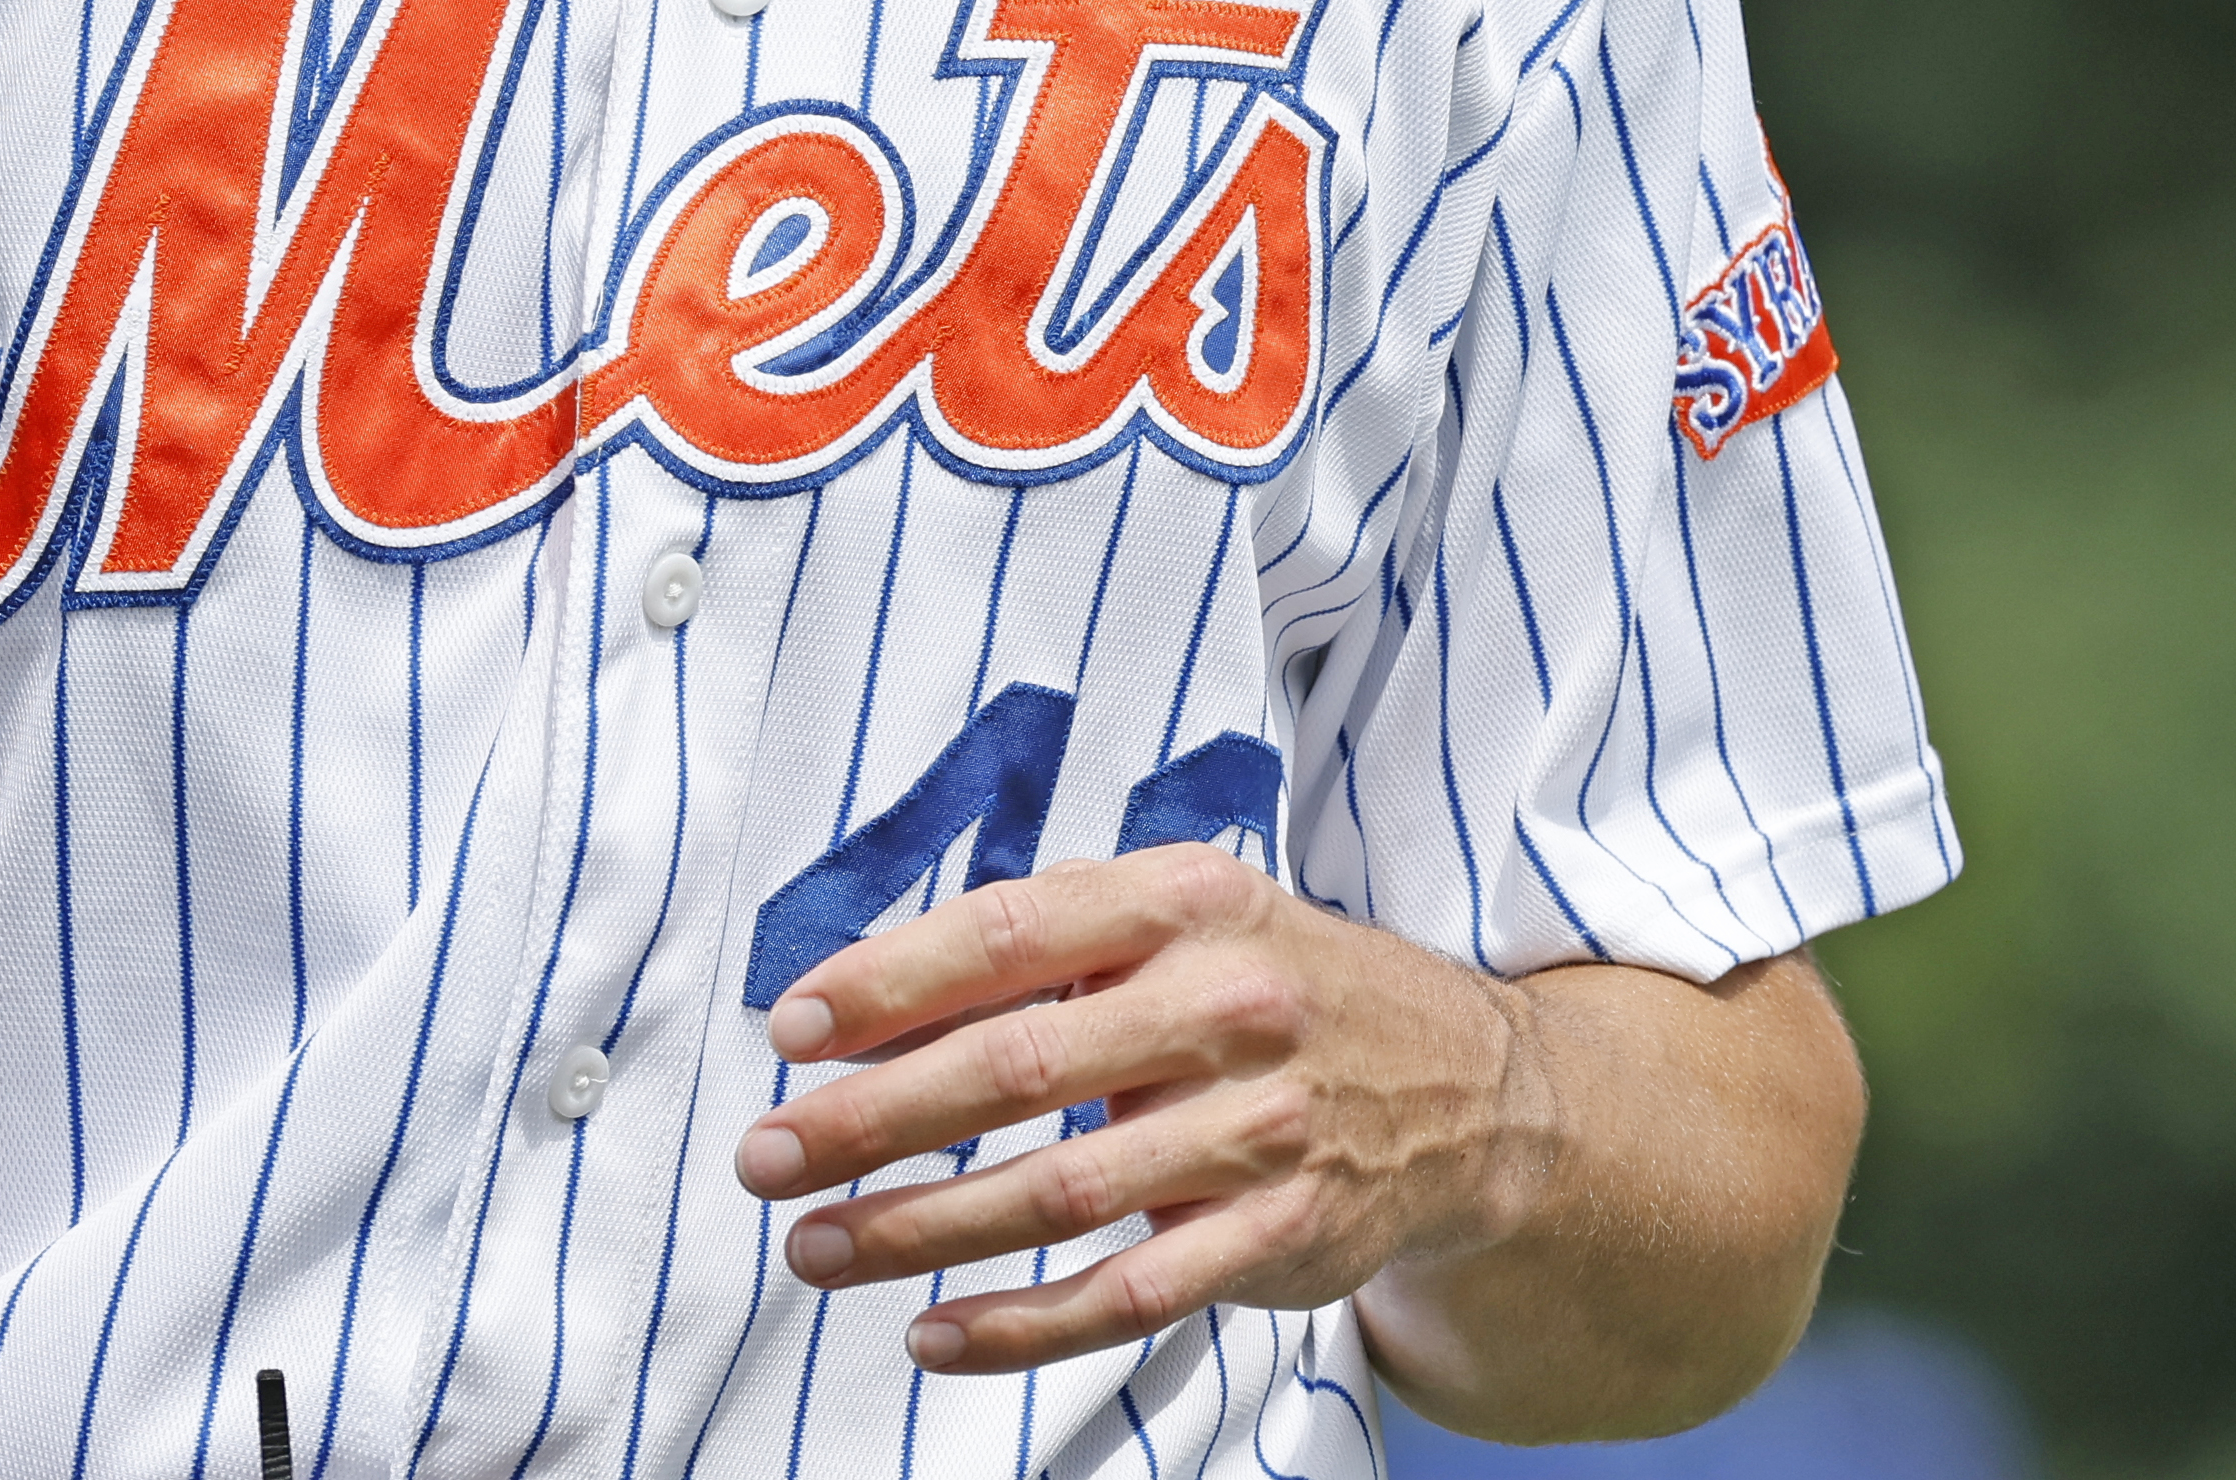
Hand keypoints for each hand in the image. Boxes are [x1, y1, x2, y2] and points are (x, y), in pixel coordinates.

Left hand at [732, 849, 1558, 1375]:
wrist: (1470, 1089)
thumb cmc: (1281, 992)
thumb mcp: (1194, 919)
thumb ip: (1054, 940)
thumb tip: (864, 999)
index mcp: (1193, 902)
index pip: (1016, 929)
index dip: (892, 980)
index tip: (792, 1027)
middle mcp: (1231, 1005)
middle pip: (1019, 1064)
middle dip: (871, 1117)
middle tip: (765, 1152)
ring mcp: (1262, 1127)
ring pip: (1057, 1192)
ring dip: (916, 1227)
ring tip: (814, 1246)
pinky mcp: (1280, 1235)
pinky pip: (1127, 1297)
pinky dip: (1018, 1325)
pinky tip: (931, 1332)